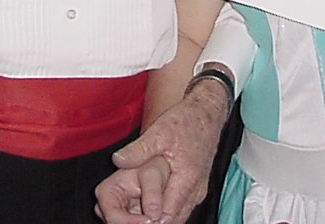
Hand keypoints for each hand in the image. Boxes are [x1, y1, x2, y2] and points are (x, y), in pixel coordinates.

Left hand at [97, 81, 230, 223]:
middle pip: (174, 220)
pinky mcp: (196, 187)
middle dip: (153, 222)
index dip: (149, 220)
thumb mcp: (159, 131)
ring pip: (179, 216)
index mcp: (187, 178)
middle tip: (132, 219)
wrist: (207, 112)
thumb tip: (117, 160)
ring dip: (160, 219)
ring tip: (138, 215)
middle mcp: (196, 190)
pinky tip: (151, 206)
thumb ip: (139, 149)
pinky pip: (182, 208)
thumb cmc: (186, 121)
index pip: (168, 214)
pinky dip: (168, 211)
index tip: (132, 219)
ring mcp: (198, 190)